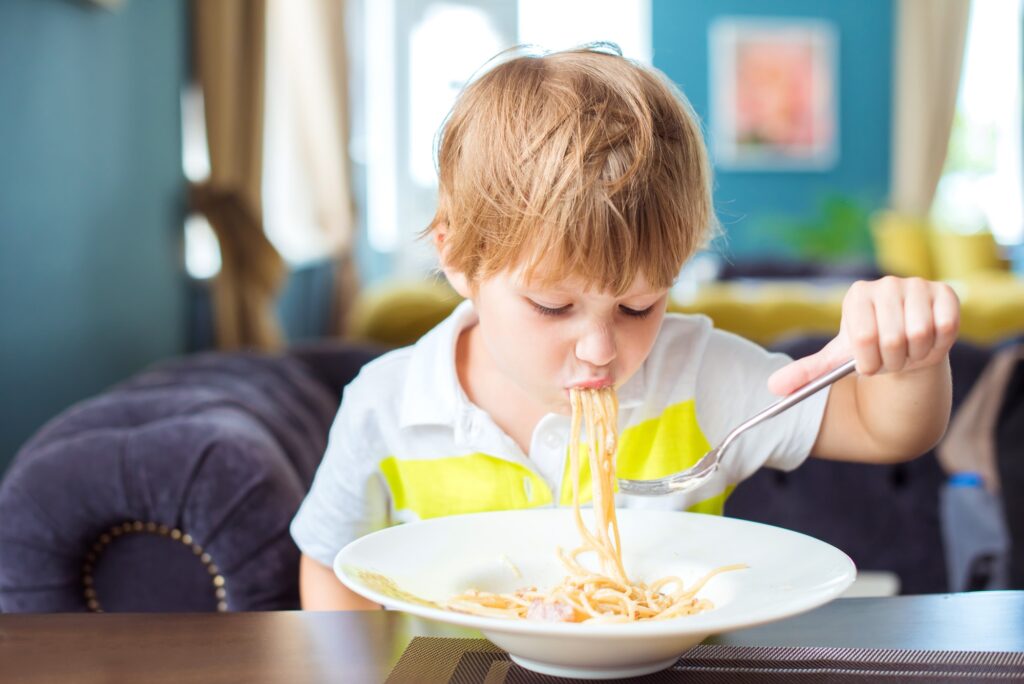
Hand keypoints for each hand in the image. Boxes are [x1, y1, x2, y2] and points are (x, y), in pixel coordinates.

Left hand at [767, 277, 959, 394]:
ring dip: (916, 355)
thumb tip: (773, 387)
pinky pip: (946, 326)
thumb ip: (808, 372)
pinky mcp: (946, 292)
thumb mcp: (838, 360)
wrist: (908, 347)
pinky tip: (929, 342)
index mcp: (857, 296)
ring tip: (909, 351)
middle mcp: (887, 285)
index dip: (869, 363)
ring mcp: (918, 286)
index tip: (869, 366)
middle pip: (893, 338)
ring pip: (920, 334)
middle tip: (893, 360)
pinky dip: (938, 345)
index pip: (862, 337)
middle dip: (893, 362)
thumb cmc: (871, 351)